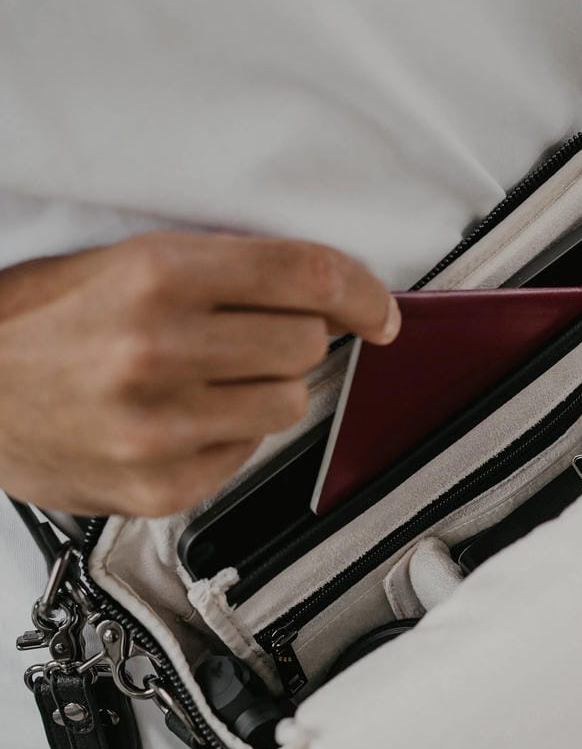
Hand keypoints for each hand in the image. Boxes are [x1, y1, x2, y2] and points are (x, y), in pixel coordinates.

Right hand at [0, 232, 400, 516]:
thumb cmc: (31, 323)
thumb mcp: (119, 264)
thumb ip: (222, 274)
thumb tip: (323, 297)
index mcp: (154, 276)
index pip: (305, 278)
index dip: (360, 292)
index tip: (379, 310)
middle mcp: (159, 350)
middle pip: (306, 343)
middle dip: (290, 336)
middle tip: (247, 334)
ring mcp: (159, 426)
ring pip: (287, 403)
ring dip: (262, 388)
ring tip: (202, 378)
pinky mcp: (159, 485)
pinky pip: (247, 453)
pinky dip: (227, 434)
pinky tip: (178, 417)